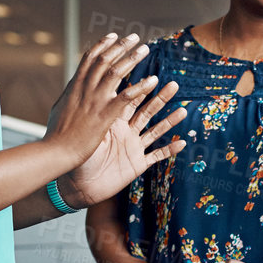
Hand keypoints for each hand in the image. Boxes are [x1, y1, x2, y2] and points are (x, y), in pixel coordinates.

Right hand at [45, 34, 155, 164]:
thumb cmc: (56, 135)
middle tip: (134, 37)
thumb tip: (71, 87)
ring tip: (144, 49)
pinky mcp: (105, 115)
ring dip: (131, 58)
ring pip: (116, 72)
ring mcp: (95, 100)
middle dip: (120, 46)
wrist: (55, 152)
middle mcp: (85, 89)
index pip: (89, 59)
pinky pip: (127, 96)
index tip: (113, 36)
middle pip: (104, 60)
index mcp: (74, 86)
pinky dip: (140, 87)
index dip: (102, 45)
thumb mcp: (59, 108)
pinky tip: (152, 81)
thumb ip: (69, 96)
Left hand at [63, 80, 186, 207]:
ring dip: (170, 121)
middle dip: (161, 99)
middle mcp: (126, 132)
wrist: (78, 185)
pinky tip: (183, 143)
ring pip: (155, 131)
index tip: (153, 76)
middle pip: (147, 111)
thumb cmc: (78, 158)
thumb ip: (99, 116)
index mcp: (113, 122)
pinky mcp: (137, 164)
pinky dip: (169, 150)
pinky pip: (156, 156)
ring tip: (183, 111)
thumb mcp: (90, 134)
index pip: (130, 101)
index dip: (141, 89)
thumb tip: (102, 94)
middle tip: (174, 85)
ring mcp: (133, 147)